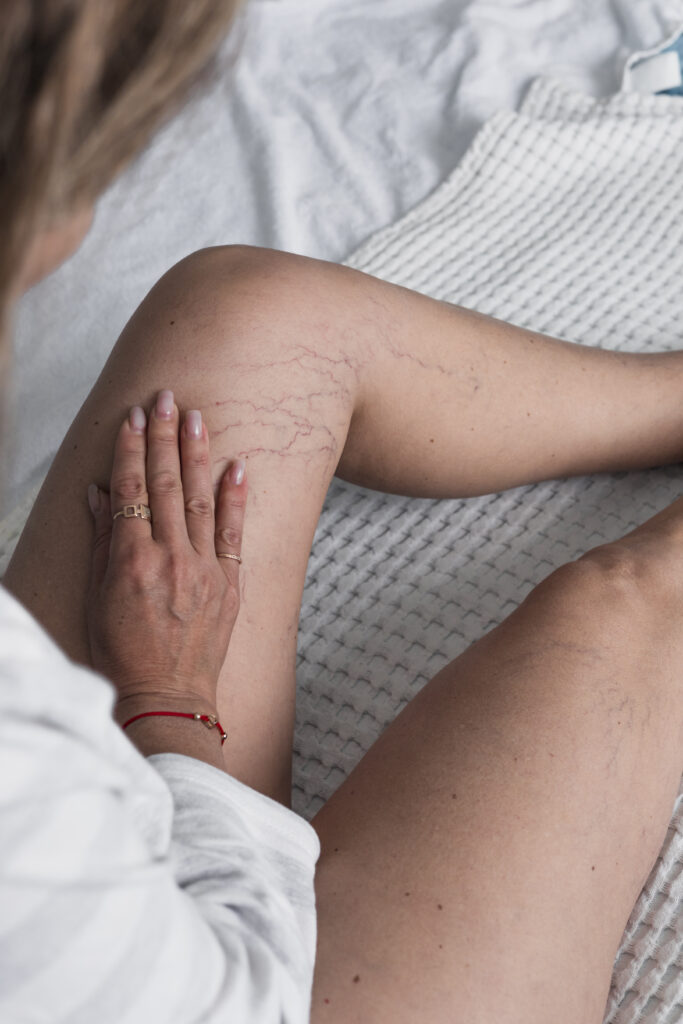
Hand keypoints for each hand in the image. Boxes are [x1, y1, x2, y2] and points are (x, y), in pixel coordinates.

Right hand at [86, 390, 246, 709]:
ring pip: (199, 498)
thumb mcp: (99, 599)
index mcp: (131, 560)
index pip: (130, 490)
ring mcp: (204, 569)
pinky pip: (234, 533)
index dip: (130, 449)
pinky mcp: (229, 584)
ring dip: (197, 454)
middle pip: (164, 484)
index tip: (132, 417)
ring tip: (196, 416)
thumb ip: (101, 543)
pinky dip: (235, 498)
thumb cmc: (123, 654)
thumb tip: (98, 494)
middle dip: (164, 437)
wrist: (168, 698)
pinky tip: (237, 466)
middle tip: (165, 399)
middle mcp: (169, 557)